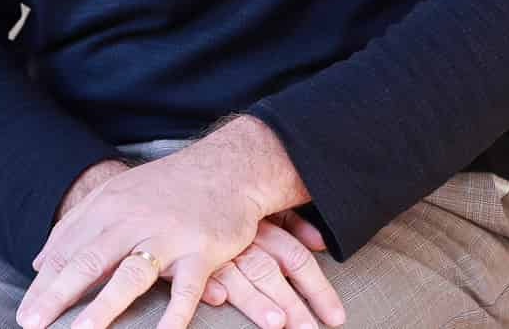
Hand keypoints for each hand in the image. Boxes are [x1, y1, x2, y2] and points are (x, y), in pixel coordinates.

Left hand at [17, 145, 264, 328]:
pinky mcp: (202, 250)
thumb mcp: (116, 194)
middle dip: (56, 296)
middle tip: (32, 324)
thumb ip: (77, 225)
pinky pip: (185, 290)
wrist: (228, 166)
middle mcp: (133, 220)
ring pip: (131, 275)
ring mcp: (168, 236)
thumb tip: (39, 261)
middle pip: (88, 262)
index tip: (25, 315)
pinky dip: (173, 317)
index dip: (43, 285)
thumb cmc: (168, 187)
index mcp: (108, 207)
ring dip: (103, 307)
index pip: (67, 251)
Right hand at [197, 211, 346, 328]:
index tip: (335, 316)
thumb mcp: (258, 207)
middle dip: (294, 305)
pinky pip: (196, 274)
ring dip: (257, 300)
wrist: (173, 194)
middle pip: (273, 273)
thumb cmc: (220, 205)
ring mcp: (213, 251)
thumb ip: (290, 223)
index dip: (319, 288)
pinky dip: (207, 286)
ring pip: (240, 276)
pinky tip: (218, 298)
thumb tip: (320, 242)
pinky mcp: (183, 260)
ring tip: (275, 323)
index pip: (298, 259)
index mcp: (262, 227)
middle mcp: (242, 240)